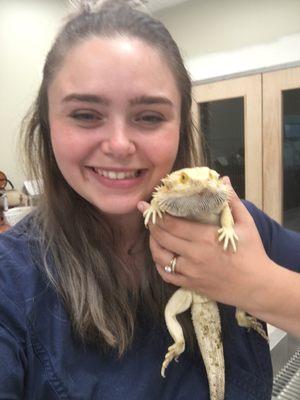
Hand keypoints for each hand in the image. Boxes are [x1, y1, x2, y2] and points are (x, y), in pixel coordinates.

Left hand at [137, 179, 273, 309]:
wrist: (258, 287)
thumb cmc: (252, 253)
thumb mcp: (246, 224)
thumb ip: (232, 201)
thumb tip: (223, 180)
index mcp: (205, 238)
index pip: (171, 224)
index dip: (156, 214)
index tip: (147, 205)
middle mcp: (194, 255)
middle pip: (162, 238)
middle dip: (151, 225)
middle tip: (147, 216)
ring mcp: (190, 272)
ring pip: (160, 258)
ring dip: (153, 244)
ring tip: (154, 234)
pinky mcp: (191, 285)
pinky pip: (167, 276)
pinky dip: (160, 265)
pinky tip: (161, 256)